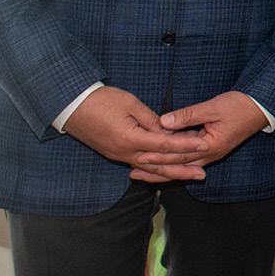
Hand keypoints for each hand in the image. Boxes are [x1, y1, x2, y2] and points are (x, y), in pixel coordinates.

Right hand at [63, 86, 208, 182]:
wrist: (71, 106)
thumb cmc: (101, 100)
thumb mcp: (130, 103)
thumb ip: (151, 119)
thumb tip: (167, 129)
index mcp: (131, 139)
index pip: (165, 145)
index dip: (185, 146)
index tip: (203, 145)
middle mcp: (125, 153)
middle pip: (159, 166)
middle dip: (182, 171)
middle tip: (202, 175)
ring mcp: (119, 156)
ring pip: (149, 169)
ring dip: (170, 172)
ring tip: (188, 175)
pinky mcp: (114, 154)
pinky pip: (139, 165)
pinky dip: (154, 169)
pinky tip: (165, 170)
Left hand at [130, 91, 268, 182]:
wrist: (260, 108)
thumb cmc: (239, 106)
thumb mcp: (212, 107)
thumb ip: (188, 115)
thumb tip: (164, 121)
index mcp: (210, 146)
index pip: (179, 154)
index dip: (158, 156)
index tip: (140, 156)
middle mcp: (210, 155)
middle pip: (178, 166)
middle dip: (156, 170)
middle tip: (134, 172)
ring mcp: (211, 153)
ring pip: (182, 165)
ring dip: (163, 169)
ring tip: (143, 172)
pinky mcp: (211, 148)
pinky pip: (189, 159)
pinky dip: (174, 162)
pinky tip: (164, 162)